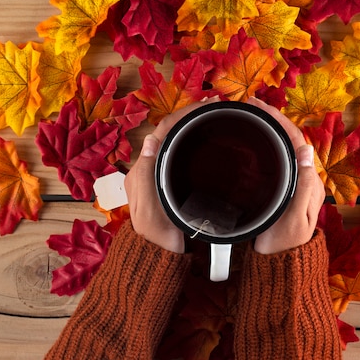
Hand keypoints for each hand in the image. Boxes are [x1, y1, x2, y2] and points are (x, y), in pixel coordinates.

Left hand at [124, 98, 219, 252]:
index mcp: (143, 168)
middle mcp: (150, 166)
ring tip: (216, 115)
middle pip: (170, 130)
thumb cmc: (156, 234)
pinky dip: (196, 140)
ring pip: (177, 140)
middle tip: (217, 105)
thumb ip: (145, 175)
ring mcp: (162, 173)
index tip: (207, 104)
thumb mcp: (148, 207)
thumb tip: (151, 140)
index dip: (184, 113)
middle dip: (191, 114)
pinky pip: (183, 153)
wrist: (161, 255)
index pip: (162, 130)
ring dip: (194, 124)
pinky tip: (210, 138)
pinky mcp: (173, 180)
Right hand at [247, 97, 324, 254]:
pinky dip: (265, 144)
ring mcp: (293, 184)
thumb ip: (303, 185)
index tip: (260, 106)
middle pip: (291, 140)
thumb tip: (306, 150)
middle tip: (250, 105)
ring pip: (283, 148)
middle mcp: (305, 179)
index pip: (298, 141)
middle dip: (273, 119)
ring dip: (269, 129)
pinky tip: (252, 141)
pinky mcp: (282, 189)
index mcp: (310, 182)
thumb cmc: (285, 244)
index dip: (280, 120)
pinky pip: (276, 159)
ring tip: (250, 116)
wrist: (280, 264)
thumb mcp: (295, 217)